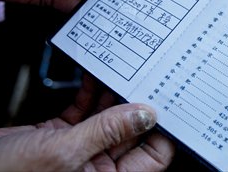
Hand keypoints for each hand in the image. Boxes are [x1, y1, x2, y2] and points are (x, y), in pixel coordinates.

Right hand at [0, 74, 173, 170]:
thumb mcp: (62, 152)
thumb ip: (106, 131)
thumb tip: (145, 115)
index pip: (152, 155)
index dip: (163, 129)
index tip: (169, 98)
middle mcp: (96, 167)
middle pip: (131, 132)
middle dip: (138, 102)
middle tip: (149, 71)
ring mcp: (77, 149)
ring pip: (107, 117)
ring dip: (113, 92)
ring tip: (124, 65)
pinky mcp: (58, 134)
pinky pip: (83, 110)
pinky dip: (88, 91)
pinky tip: (93, 73)